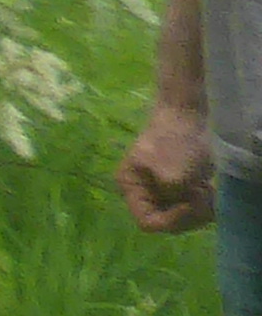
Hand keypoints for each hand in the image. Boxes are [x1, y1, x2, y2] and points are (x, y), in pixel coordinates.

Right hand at [120, 100, 219, 233]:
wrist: (185, 117)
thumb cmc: (174, 142)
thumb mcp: (173, 174)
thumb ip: (173, 198)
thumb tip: (181, 207)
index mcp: (131, 187)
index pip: (147, 222)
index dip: (170, 220)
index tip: (188, 202)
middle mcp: (143, 193)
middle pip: (166, 223)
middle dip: (189, 214)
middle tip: (203, 195)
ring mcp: (161, 192)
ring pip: (182, 219)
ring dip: (199, 209)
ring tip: (207, 189)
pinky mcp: (177, 189)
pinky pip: (190, 209)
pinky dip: (203, 204)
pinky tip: (207, 188)